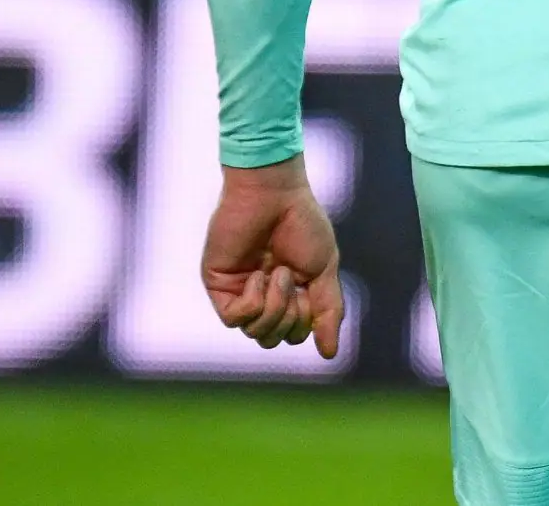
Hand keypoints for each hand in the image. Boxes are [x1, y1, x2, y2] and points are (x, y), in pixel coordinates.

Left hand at [202, 156, 343, 357]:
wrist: (274, 195)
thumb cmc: (302, 224)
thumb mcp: (324, 270)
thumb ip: (328, 312)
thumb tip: (330, 354)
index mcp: (289, 293)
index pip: (295, 334)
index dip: (306, 321)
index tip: (311, 290)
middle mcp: (262, 296)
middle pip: (274, 339)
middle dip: (290, 317)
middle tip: (291, 278)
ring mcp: (239, 292)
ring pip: (255, 333)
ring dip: (274, 305)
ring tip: (275, 271)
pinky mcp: (219, 286)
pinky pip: (235, 318)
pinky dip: (253, 300)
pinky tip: (257, 273)